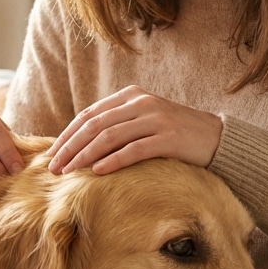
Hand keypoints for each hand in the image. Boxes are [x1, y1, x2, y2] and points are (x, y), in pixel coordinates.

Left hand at [48, 86, 223, 174]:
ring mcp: (156, 119)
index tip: (51, 155)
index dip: (67, 135)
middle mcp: (141, 103)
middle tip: (53, 168)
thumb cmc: (174, 135)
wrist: (216, 138)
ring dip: (84, 156)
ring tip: (68, 173)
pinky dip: (113, 161)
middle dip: (70, 147)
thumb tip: (78, 147)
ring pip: (109, 136)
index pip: (89, 115)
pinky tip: (97, 173)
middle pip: (94, 125)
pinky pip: (134, 150)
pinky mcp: (169, 138)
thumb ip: (117, 125)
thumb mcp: (143, 121)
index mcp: (131, 96)